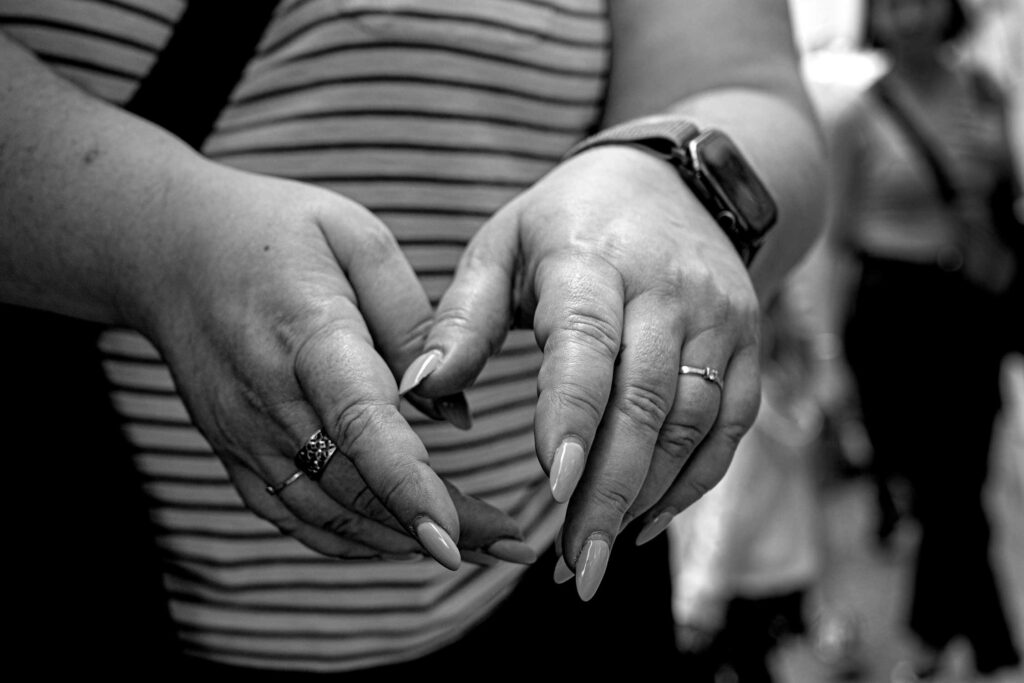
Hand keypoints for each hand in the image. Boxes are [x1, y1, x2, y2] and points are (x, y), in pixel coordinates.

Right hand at [126, 161, 531, 567]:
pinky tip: (400, 542)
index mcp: (308, 332)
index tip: (455, 538)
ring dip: (401, 541)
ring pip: (326, 513)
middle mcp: (269, 396)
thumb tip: (457, 416)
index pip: (362, 424)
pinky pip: (291, 514)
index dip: (408, 485)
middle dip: (435, 527)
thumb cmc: (276, 231)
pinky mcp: (232, 450)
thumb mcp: (357, 239)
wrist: (169, 250)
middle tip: (510, 546)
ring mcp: (243, 432)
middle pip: (355, 484)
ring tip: (475, 550)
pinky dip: (349, 539)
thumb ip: (412, 324)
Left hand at [403, 146, 760, 595]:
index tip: (550, 487)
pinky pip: (730, 427)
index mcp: (593, 260)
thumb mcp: (503, 245)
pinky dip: (693, 483)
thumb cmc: (568, 220)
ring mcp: (719, 320)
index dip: (573, 414)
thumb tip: (417, 389)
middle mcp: (669, 291)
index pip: (587, 342)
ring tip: (593, 557)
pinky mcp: (747, 346)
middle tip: (572, 568)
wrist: (678, 184)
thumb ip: (462, 317)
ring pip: (692, 424)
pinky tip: (646, 524)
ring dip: (646, 498)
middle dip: (608, 492)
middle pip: (646, 402)